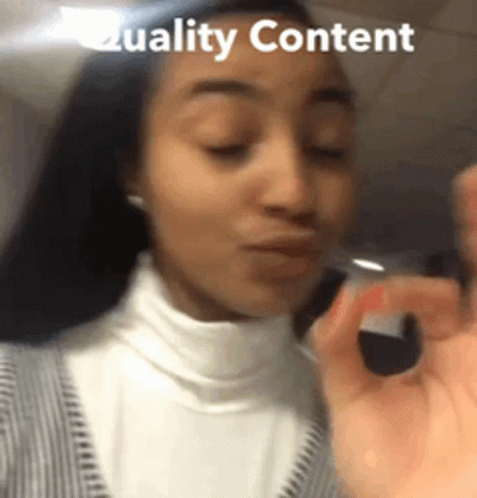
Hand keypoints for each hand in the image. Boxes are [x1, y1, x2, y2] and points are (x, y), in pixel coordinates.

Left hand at [310, 164, 476, 497]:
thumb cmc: (389, 475)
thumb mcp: (353, 403)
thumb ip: (339, 349)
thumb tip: (337, 299)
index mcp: (439, 352)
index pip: (427, 297)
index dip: (398, 290)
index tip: (365, 300)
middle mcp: (474, 349)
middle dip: (475, 228)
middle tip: (471, 181)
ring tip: (476, 185)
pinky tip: (475, 259)